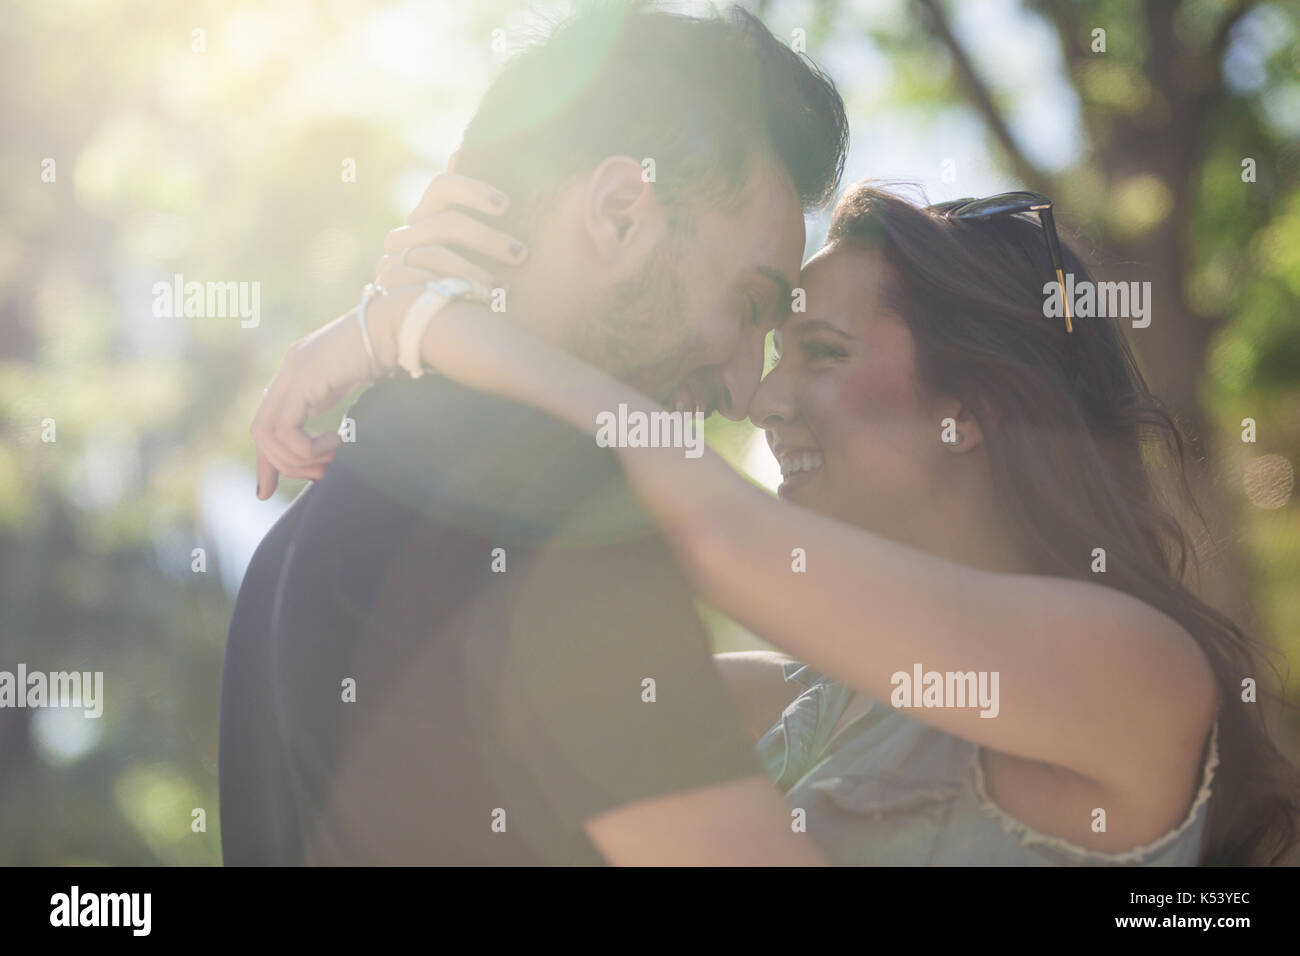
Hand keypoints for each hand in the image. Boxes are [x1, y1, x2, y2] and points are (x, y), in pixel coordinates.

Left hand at [250, 285, 424, 498]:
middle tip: (320, 475)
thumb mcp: (354, 382)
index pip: (269, 420)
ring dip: (299, 459)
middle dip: (283, 464)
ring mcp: (294, 371)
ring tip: (333, 459)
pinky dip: (307, 448)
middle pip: (262, 431)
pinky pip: (287, 430)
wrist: (401, 325)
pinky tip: (338, 441)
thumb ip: (334, 400)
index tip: (269, 490)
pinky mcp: (304, 379)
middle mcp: (290, 369)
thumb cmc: (393, 353)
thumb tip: (335, 435)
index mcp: (300, 371)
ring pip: (268, 434)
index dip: (268, 459)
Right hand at [372, 171, 527, 290]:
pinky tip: (474, 304)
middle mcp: (409, 232)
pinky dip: (449, 291)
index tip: (505, 206)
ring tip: (503, 289)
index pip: (444, 186)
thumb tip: (492, 174)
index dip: (473, 190)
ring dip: (473, 272)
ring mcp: (394, 258)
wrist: (429, 327)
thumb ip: (491, 219)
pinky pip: (418, 283)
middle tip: (520, 254)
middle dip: (486, 238)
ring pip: (434, 255)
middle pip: (445, 222)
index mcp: (429, 214)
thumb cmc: (469, 283)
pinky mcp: (388, 285)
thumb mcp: (480, 253)